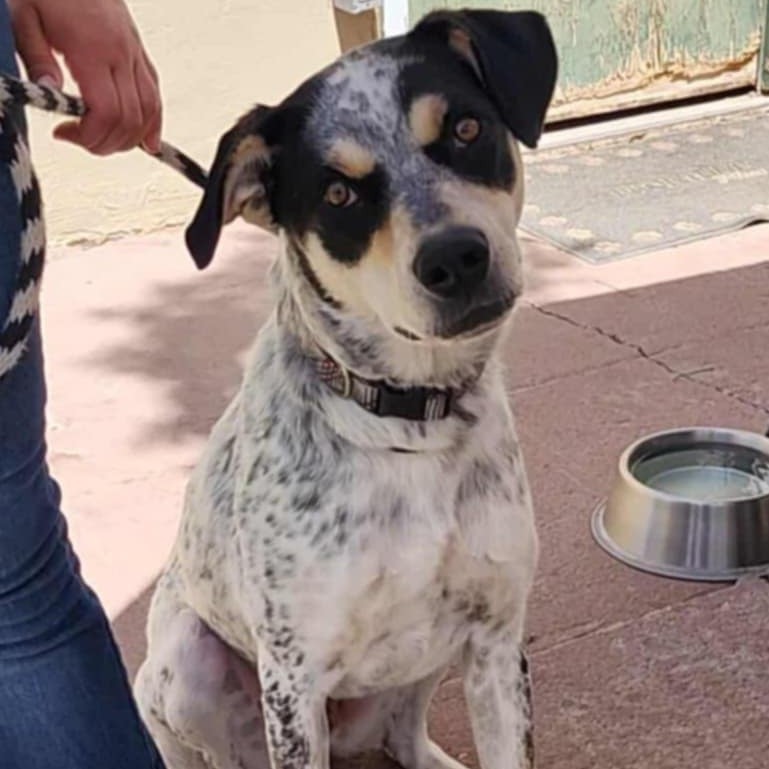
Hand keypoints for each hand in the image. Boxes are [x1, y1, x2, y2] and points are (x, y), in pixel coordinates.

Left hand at [9, 0, 161, 154]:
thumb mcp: (22, 15)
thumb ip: (36, 57)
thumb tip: (50, 93)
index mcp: (93, 48)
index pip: (106, 111)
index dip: (90, 135)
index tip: (64, 133)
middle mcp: (121, 53)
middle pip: (130, 119)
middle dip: (106, 142)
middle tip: (80, 139)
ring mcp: (134, 53)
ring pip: (149, 112)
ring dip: (130, 138)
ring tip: (105, 141)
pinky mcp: (139, 53)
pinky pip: (155, 95)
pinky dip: (154, 123)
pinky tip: (146, 140)